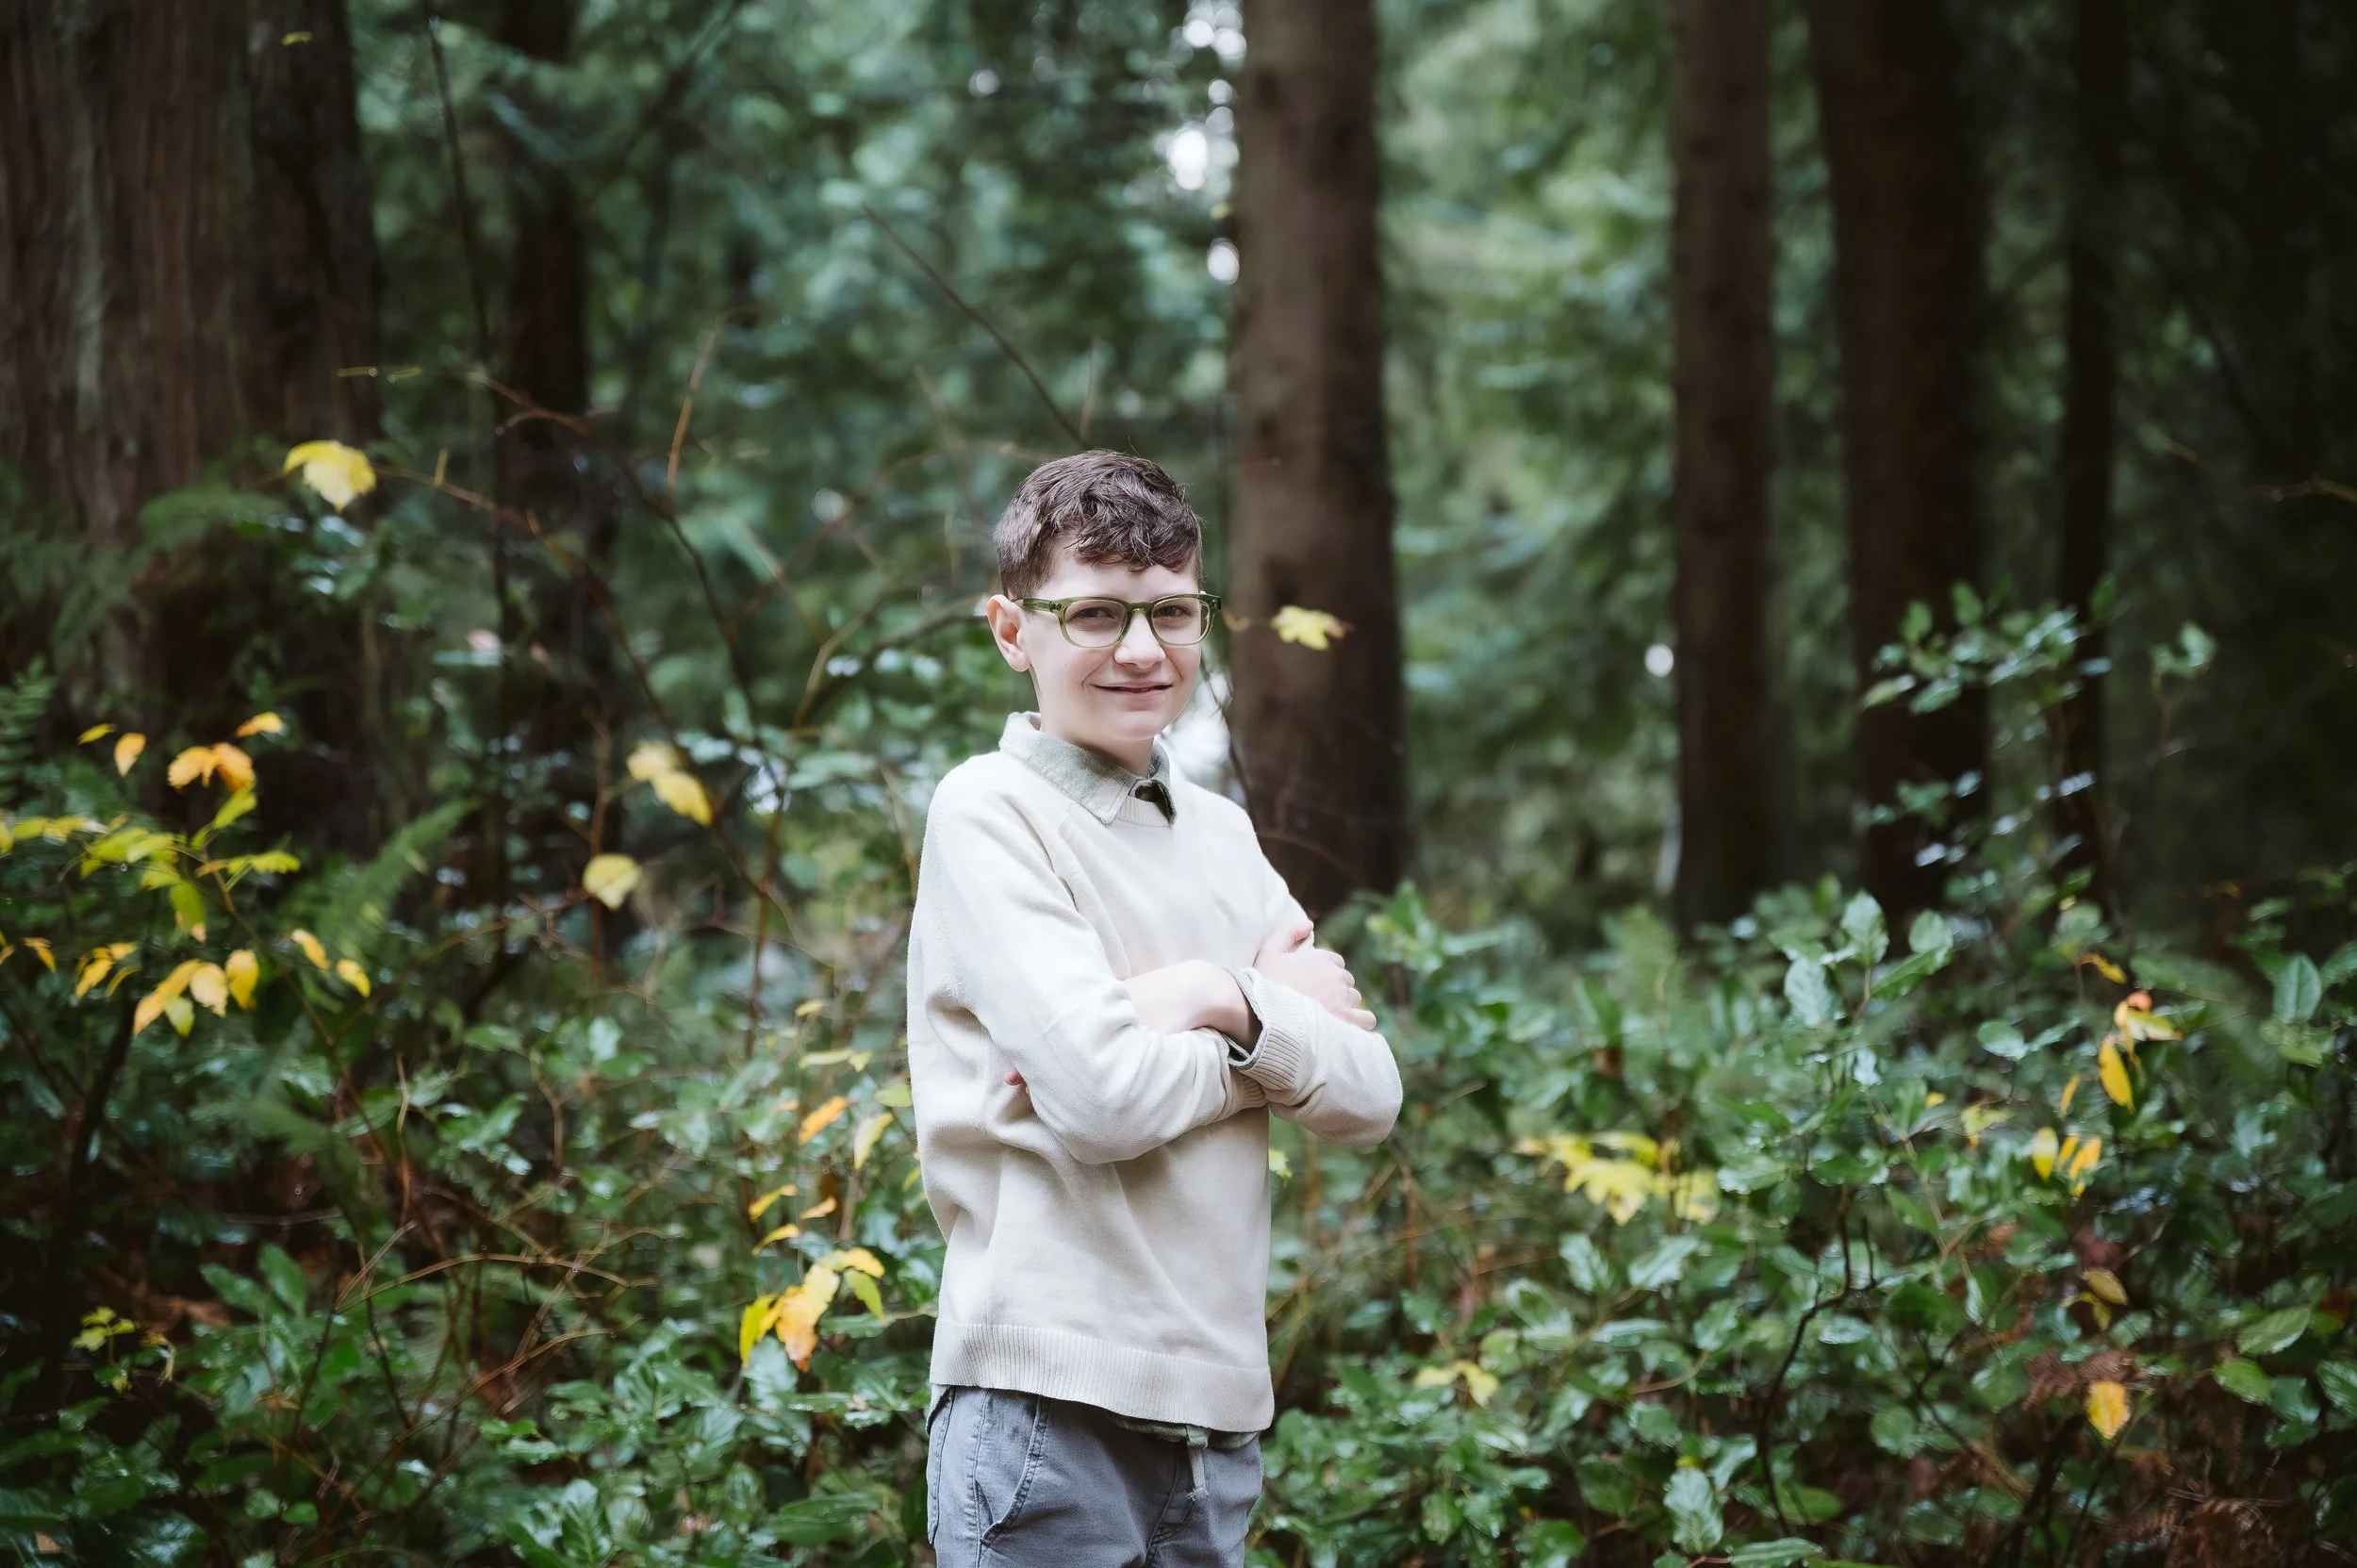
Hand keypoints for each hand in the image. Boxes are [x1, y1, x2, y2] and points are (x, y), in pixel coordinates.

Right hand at [1255, 915, 1376, 1030]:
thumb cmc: (1263, 984)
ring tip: (1325, 1017)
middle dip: (1334, 989)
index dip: (1323, 974)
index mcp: (1322, 958)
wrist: (1263, 1015)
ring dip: (1344, 1005)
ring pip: (1354, 998)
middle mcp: (1336, 975)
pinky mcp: (1347, 1020)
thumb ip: (1288, 932)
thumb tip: (1309, 924)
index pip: (1335, 962)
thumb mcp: (1269, 952)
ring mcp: (1343, 998)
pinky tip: (1349, 1026)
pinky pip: (1367, 1019)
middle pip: (1345, 980)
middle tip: (1315, 1003)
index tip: (1310, 985)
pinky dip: (1361, 1022)